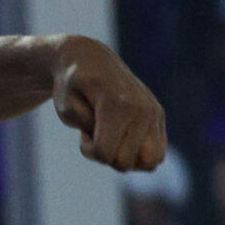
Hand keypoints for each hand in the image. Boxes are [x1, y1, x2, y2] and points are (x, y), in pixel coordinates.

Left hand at [49, 36, 165, 171]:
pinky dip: (139, 155)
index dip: (89, 150)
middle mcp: (142, 110)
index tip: (83, 133)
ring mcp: (154, 114)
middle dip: (105, 156)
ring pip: (149, 163)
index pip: (105, 153)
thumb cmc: (73, 86)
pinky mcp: (159, 117)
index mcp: (116, 105)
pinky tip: (124, 137)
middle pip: (125, 163)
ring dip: (126, 159)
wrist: (91, 60)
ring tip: (113, 138)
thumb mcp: (64, 106)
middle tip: (96, 133)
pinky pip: (157, 154)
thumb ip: (83, 124)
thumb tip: (111, 144)